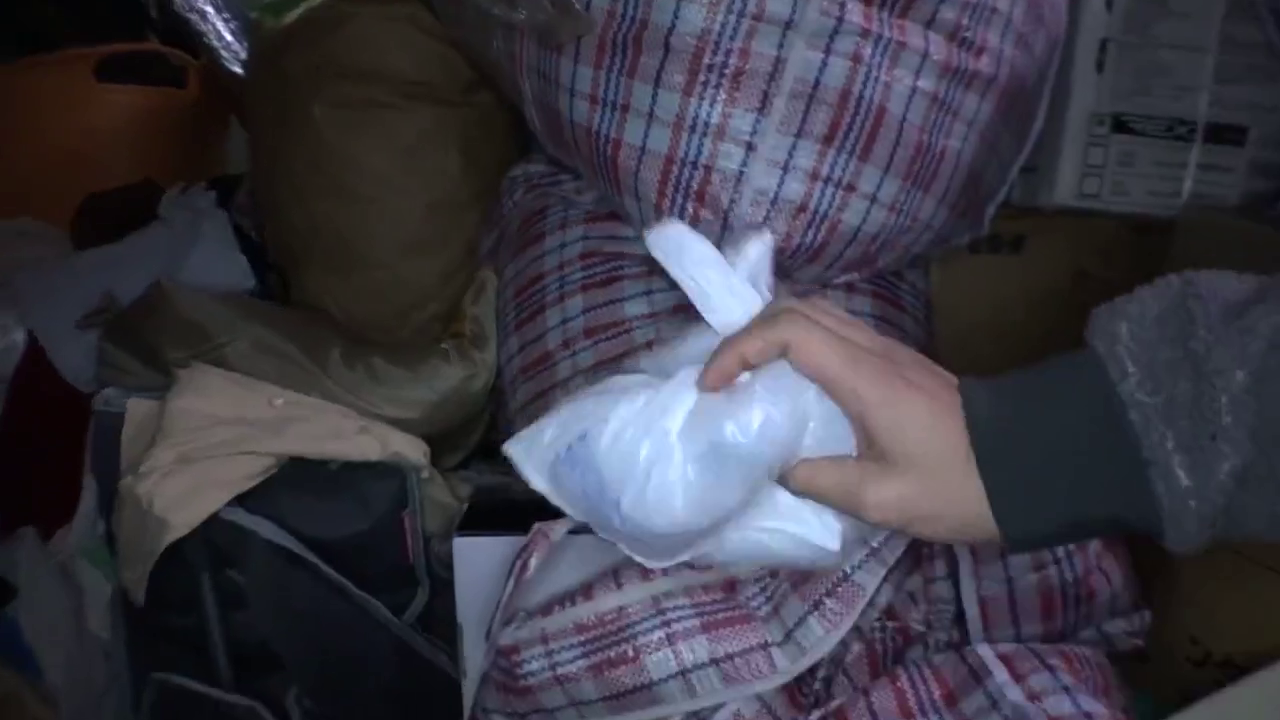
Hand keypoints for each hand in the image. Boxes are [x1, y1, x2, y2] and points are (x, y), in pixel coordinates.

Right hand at [698, 298, 999, 543]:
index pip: (787, 332)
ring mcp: (889, 351)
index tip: (712, 387)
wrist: (1032, 467)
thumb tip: (780, 468)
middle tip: (720, 376)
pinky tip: (789, 383)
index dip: (739, 349)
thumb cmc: (959, 487)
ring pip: (817, 314)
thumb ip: (821, 482)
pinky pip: (835, 334)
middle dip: (747, 333)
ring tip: (746, 376)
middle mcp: (874, 350)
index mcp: (866, 376)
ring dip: (773, 334)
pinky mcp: (898, 363)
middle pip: (798, 308)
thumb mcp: (883, 500)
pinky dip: (798, 345)